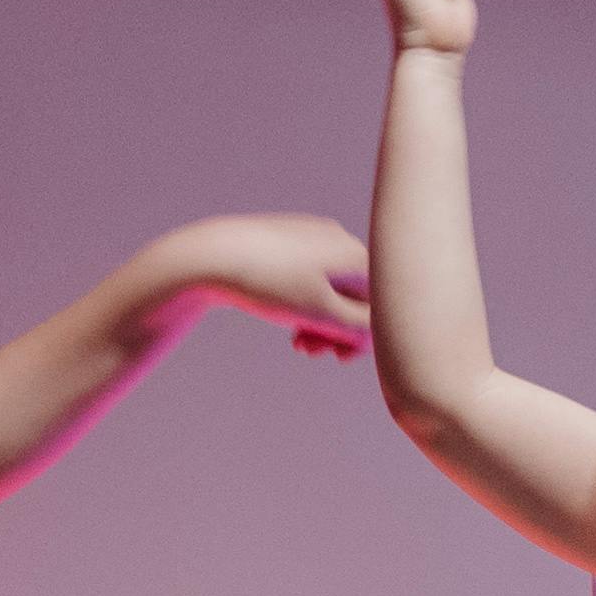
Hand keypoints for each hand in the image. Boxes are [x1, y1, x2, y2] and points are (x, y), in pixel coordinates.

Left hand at [155, 211, 375, 359]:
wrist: (213, 254)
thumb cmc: (269, 285)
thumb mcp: (321, 314)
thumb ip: (360, 328)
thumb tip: (382, 335)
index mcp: (356, 255)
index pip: (380, 306)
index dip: (362, 338)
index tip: (338, 358)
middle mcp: (342, 240)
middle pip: (356, 297)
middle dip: (337, 330)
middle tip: (310, 352)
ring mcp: (316, 237)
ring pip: (332, 290)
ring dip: (319, 321)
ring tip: (296, 341)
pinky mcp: (291, 239)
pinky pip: (311, 277)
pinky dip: (304, 303)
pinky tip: (285, 316)